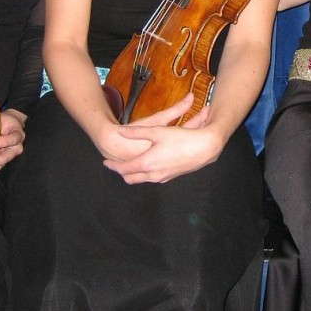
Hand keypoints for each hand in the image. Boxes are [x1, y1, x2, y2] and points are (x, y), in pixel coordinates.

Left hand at [0, 109, 26, 173]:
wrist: (9, 124)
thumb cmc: (4, 121)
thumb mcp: (1, 120)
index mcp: (17, 135)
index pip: (13, 139)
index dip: (4, 142)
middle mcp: (16, 147)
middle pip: (7, 157)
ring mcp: (9, 155)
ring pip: (0, 164)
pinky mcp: (3, 159)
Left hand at [102, 95, 223, 183]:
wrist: (205, 148)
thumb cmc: (181, 138)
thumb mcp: (157, 130)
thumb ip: (137, 132)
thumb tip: (120, 131)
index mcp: (146, 163)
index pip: (123, 169)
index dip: (113, 166)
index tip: (105, 162)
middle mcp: (153, 174)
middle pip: (131, 178)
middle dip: (122, 172)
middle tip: (115, 165)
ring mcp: (163, 177)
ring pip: (142, 179)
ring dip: (135, 173)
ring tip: (130, 164)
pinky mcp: (172, 176)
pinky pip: (153, 178)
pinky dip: (147, 173)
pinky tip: (150, 164)